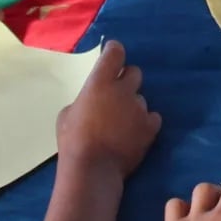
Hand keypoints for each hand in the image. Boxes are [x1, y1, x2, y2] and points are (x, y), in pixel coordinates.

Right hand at [57, 39, 160, 176]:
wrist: (93, 168)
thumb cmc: (73, 140)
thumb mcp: (68, 114)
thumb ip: (85, 100)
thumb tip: (92, 102)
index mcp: (100, 82)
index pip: (115, 53)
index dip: (114, 52)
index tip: (112, 55)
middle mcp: (123, 90)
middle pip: (135, 72)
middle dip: (127, 80)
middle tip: (118, 94)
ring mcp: (139, 108)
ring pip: (141, 99)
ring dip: (133, 106)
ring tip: (123, 123)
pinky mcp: (151, 127)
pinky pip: (152, 117)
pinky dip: (145, 122)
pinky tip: (135, 133)